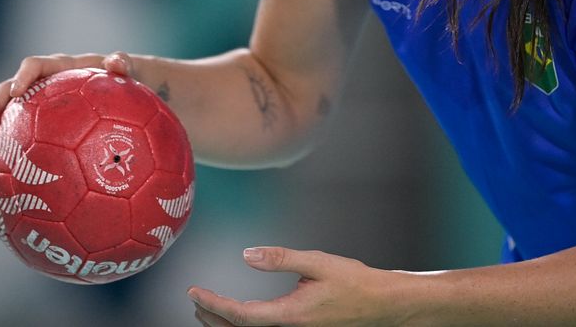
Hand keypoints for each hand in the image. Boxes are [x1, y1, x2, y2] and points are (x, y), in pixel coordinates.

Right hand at [0, 51, 133, 170]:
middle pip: (7, 91)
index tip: (17, 93)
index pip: (34, 65)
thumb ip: (123, 64)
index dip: (22, 76)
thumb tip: (118, 63)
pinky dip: (3, 159)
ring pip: (4, 119)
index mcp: (61, 68)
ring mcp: (37, 108)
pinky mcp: (37, 129)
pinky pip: (16, 142)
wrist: (126, 90)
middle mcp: (43, 85)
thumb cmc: (126, 79)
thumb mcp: (129, 70)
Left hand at [188, 246, 401, 326]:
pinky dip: (244, 322)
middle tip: (195, 299)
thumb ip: (282, 258)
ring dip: (226, 321)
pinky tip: (242, 313)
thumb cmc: (354, 282)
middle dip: (213, 316)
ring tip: (208, 308)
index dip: (214, 305)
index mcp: (290, 315)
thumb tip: (248, 255)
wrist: (380, 303)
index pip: (241, 315)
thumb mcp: (317, 262)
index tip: (194, 292)